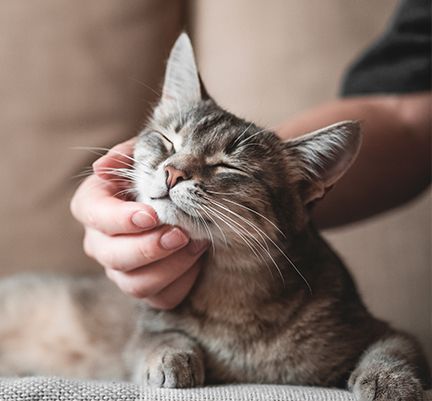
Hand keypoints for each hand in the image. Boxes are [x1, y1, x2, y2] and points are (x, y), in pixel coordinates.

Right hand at [70, 139, 207, 309]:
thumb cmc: (157, 174)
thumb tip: (100, 168)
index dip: (120, 218)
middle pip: (113, 256)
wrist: (181, 199)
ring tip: (197, 243)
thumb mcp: (145, 155)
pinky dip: (182, 281)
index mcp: (93, 206)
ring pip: (135, 284)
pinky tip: (198, 260)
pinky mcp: (146, 287)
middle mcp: (100, 242)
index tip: (152, 215)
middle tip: (181, 234)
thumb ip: (126, 154)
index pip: (93, 215)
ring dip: (170, 266)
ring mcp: (121, 270)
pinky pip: (161, 298)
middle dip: (149, 247)